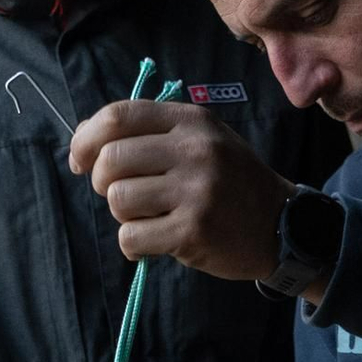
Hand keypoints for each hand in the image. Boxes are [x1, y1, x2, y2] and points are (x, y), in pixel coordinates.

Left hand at [69, 100, 289, 278]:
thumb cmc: (230, 183)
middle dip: (102, 182)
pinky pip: (131, 237)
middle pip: (110, 160)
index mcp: (191, 121)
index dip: (85, 139)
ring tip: (149, 218)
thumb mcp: (202, 140)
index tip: (80, 160)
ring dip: (123, 215)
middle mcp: (195, 150)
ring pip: (117, 199)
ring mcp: (196, 191)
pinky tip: (156, 241)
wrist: (281, 226)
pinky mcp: (193, 231)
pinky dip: (134, 245)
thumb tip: (83, 143)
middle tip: (125, 196)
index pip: (118, 116)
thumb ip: (151, 135)